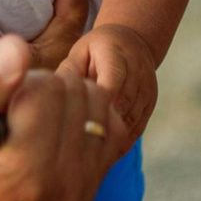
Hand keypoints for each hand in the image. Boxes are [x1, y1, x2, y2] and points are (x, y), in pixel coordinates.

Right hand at [0, 35, 122, 200]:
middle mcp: (65, 189)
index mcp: (25, 177)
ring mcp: (81, 195)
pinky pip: (107, 129)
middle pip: (76, 91)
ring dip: (60, 99)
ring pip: (98, 104)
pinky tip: (40, 131)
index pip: (47, 86)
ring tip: (17, 124)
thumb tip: (20, 47)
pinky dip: (78, 118)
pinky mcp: (87, 194)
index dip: (7, 83)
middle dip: (36, 88)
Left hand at [62, 21, 157, 151]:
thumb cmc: (96, 51)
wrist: (132, 42)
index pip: (111, 81)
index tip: (76, 124)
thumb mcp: (79, 54)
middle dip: (101, 126)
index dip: (96, 104)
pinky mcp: (151, 103)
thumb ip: (68, 73)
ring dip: (111, 138)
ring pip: (131, 120)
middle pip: (122, 104)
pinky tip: (102, 156)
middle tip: (77, 149)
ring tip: (87, 158)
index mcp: (116, 54)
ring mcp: (147, 89)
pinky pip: (137, 128)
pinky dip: (121, 143)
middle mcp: (137, 71)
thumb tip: (50, 96)